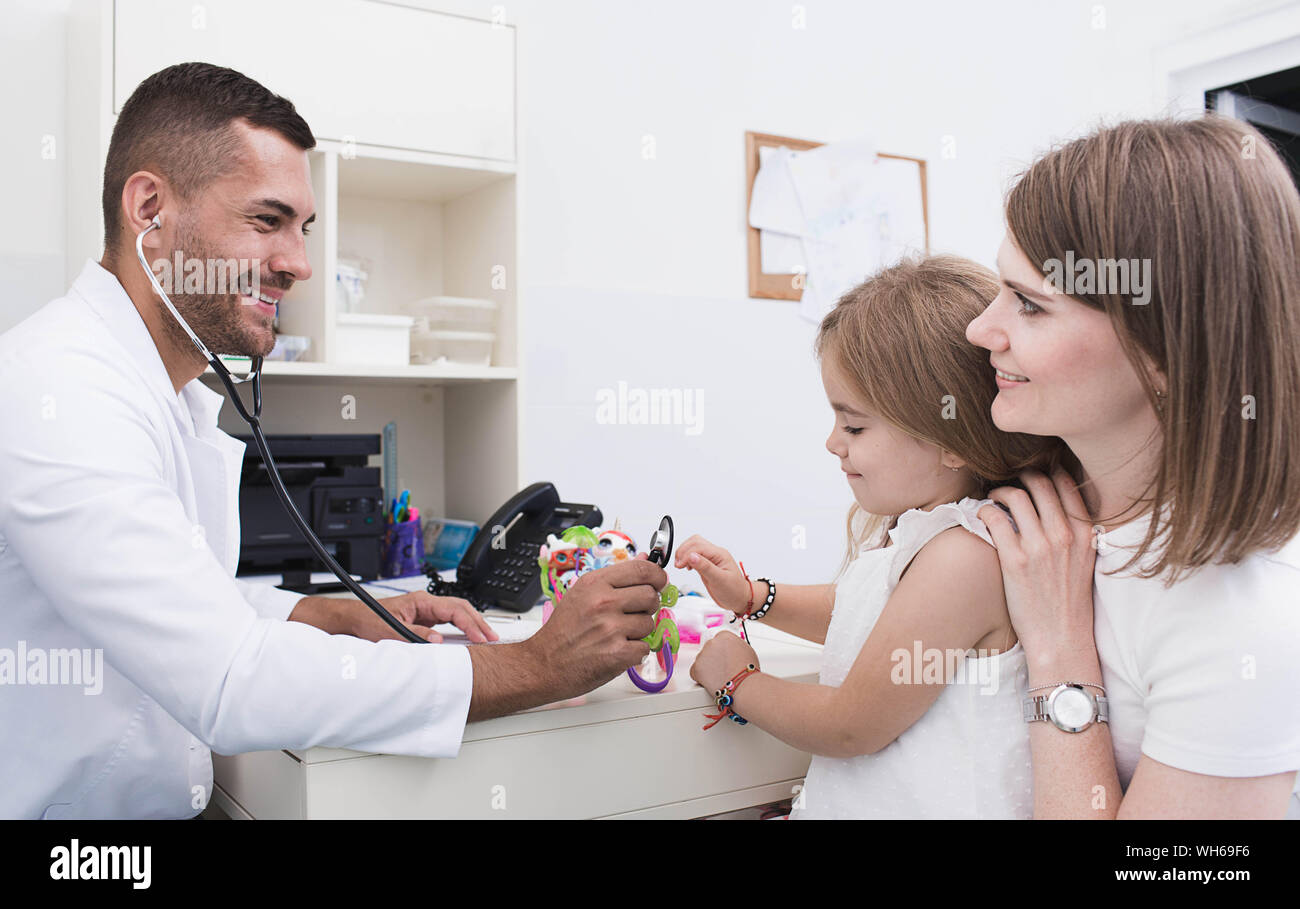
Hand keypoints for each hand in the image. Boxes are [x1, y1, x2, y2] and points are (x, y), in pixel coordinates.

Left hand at [351, 591, 498, 643]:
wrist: (355, 618)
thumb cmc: (369, 619)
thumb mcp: (391, 630)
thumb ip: (416, 635)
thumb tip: (439, 641)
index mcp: (421, 601)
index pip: (454, 610)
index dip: (470, 624)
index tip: (480, 637)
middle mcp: (427, 603)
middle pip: (461, 608)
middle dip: (479, 622)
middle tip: (493, 637)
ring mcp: (427, 610)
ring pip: (458, 613)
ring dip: (473, 624)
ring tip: (486, 637)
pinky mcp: (425, 619)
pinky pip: (450, 620)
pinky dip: (463, 627)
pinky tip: (469, 637)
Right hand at [525, 558, 664, 700]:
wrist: (543, 664)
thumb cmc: (562, 630)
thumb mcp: (582, 594)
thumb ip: (615, 579)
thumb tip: (644, 559)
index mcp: (595, 583)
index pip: (642, 570)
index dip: (657, 575)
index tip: (659, 581)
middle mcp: (603, 603)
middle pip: (651, 596)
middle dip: (647, 606)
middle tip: (632, 614)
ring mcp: (611, 629)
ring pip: (650, 623)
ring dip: (639, 631)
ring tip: (617, 635)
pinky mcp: (617, 654)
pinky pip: (644, 648)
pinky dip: (634, 652)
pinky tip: (616, 650)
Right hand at [673, 535, 752, 614]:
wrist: (740, 599)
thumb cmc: (734, 591)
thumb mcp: (719, 580)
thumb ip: (705, 567)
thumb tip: (692, 556)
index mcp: (719, 554)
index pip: (698, 546)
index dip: (686, 554)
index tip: (680, 565)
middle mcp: (715, 554)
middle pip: (695, 542)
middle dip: (683, 551)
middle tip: (678, 564)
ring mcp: (710, 559)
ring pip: (694, 547)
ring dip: (684, 553)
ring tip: (680, 565)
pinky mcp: (706, 565)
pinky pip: (694, 556)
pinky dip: (687, 559)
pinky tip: (686, 567)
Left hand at [690, 629, 758, 693]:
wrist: (744, 685)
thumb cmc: (747, 671)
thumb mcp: (746, 650)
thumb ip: (735, 646)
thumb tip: (732, 649)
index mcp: (724, 636)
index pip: (718, 640)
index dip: (722, 651)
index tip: (724, 658)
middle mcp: (711, 642)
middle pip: (709, 649)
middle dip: (714, 658)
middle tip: (722, 669)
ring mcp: (702, 655)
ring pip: (701, 660)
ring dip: (707, 667)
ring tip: (720, 676)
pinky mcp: (696, 668)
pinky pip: (694, 672)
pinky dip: (700, 677)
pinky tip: (712, 681)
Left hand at [977, 468, 1097, 661]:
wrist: (1061, 638)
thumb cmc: (1070, 602)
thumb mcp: (1085, 561)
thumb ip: (1076, 533)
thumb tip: (1057, 507)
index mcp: (1085, 533)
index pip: (1067, 484)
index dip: (1049, 470)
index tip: (1036, 471)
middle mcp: (1064, 535)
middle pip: (1040, 483)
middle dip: (1022, 475)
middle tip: (1010, 478)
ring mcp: (1039, 546)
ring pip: (1016, 496)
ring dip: (1000, 491)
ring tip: (993, 496)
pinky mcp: (1015, 560)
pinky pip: (995, 518)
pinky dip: (985, 510)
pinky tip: (982, 515)